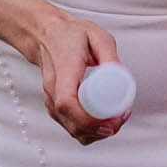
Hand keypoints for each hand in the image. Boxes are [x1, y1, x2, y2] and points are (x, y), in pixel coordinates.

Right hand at [28, 10, 125, 143]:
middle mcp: (53, 90)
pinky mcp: (55, 107)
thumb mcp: (97, 36)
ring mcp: (52, 100)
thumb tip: (120, 76)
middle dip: (100, 129)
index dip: (90, 120)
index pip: (67, 103)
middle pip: (72, 124)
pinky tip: (102, 122)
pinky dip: (89, 130)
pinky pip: (71, 127)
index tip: (111, 121)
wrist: (45, 34)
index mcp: (63, 71)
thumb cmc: (68, 34)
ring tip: (115, 119)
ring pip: (73, 130)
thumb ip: (110, 55)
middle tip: (121, 118)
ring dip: (96, 132)